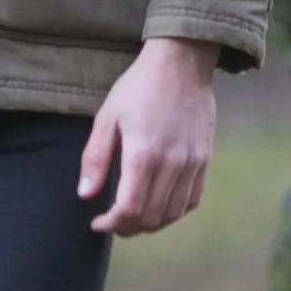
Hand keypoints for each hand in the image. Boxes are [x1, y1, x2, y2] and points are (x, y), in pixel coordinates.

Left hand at [78, 37, 216, 236]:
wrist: (182, 63)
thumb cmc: (139, 87)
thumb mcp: (107, 117)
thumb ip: (95, 159)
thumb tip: (86, 195)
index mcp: (143, 154)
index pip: (129, 209)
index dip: (111, 224)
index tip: (98, 223)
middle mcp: (172, 163)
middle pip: (151, 216)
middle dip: (127, 227)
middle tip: (112, 222)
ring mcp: (192, 163)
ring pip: (173, 213)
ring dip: (151, 224)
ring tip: (133, 219)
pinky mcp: (205, 158)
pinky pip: (193, 200)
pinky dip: (175, 212)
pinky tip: (159, 207)